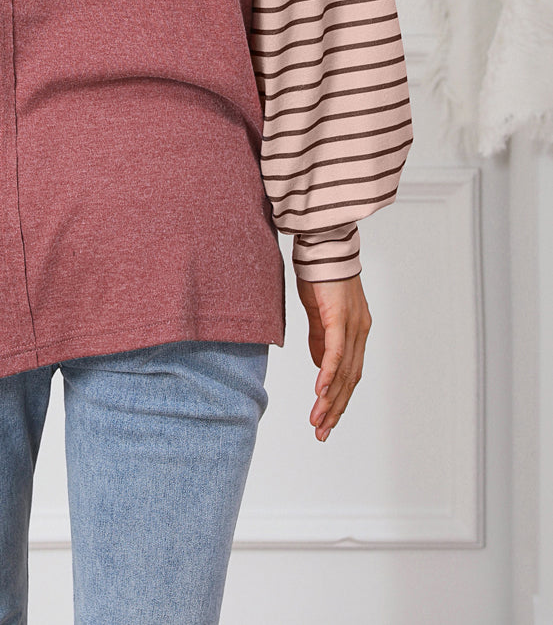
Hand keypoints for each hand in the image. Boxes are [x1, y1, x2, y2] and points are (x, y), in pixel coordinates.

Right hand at [294, 272, 370, 440]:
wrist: (324, 245)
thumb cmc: (320, 274)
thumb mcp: (319, 312)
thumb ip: (321, 338)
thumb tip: (321, 366)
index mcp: (356, 331)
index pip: (350, 374)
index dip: (339, 400)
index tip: (326, 421)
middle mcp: (360, 332)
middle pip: (350, 380)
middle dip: (335, 409)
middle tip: (321, 433)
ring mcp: (352, 326)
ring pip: (344, 372)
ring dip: (329, 399)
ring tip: (317, 421)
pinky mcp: (340, 318)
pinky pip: (335, 352)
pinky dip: (328, 375)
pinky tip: (320, 392)